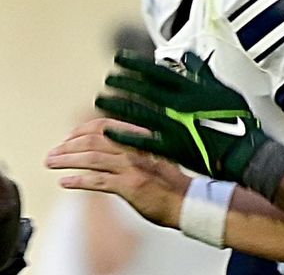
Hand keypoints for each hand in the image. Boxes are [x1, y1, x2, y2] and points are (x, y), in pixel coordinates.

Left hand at [46, 118, 188, 227]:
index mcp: (140, 139)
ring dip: (67, 160)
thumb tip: (111, 146)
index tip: (69, 137)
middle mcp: (135, 150)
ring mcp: (132, 167)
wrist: (188, 201)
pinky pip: (98, 182)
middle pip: (93, 141)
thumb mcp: (156, 155)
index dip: (83, 130)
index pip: (106, 126)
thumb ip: (135, 148)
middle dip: (68, 146)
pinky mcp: (129, 186)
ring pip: (92, 159)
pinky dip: (78, 181)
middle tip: (53, 153)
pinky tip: (65, 182)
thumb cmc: (172, 182)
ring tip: (52, 163)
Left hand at [96, 51, 267, 181]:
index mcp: (193, 89)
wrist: (244, 152)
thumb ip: (204, 74)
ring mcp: (175, 125)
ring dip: (117, 105)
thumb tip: (192, 58)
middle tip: (108, 78)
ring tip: (102, 100)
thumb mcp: (224, 91)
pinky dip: (124, 135)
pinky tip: (110, 130)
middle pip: (144, 89)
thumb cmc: (238, 122)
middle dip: (123, 82)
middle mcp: (181, 105)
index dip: (136, 64)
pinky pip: (142, 140)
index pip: (158, 72)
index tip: (121, 59)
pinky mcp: (172, 147)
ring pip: (138, 112)